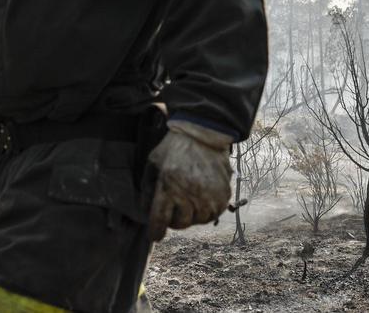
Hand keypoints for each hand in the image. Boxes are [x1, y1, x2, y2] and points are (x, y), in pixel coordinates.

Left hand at [147, 120, 232, 241]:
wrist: (203, 133)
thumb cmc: (174, 148)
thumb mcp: (153, 164)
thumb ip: (147, 189)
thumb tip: (145, 211)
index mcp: (168, 186)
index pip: (160, 220)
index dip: (156, 232)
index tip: (155, 236)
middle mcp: (189, 194)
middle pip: (181, 224)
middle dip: (175, 221)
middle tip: (174, 211)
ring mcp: (208, 195)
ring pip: (199, 221)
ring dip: (193, 216)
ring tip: (190, 203)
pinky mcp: (223, 194)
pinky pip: (215, 213)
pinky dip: (208, 210)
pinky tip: (203, 199)